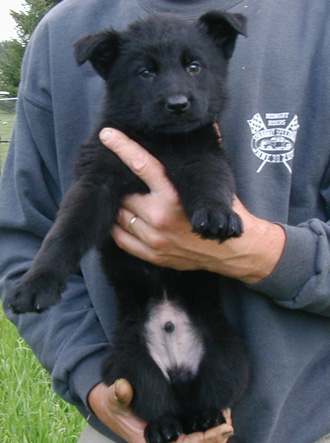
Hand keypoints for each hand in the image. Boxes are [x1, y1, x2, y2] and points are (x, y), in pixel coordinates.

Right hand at [88, 380, 233, 442]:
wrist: (111, 403)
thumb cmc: (113, 401)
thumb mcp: (113, 396)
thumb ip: (118, 393)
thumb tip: (122, 388)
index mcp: (150, 440)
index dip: (199, 441)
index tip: (216, 431)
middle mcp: (163, 441)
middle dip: (211, 439)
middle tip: (227, 426)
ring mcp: (170, 436)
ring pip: (195, 442)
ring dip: (212, 436)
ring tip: (227, 422)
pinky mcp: (173, 428)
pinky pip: (193, 433)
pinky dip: (206, 428)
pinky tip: (219, 417)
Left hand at [100, 128, 285, 283]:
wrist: (234, 251)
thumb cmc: (224, 213)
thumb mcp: (217, 182)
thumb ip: (207, 155)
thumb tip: (209, 123)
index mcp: (173, 195)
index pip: (142, 165)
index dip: (122, 147)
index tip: (107, 135)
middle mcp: (160, 216)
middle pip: (124, 194)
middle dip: (123, 186)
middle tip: (123, 181)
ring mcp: (155, 239)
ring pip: (119, 217)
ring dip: (120, 207)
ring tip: (124, 201)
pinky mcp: (153, 255)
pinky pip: (122, 240)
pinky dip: (117, 229)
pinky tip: (122, 221)